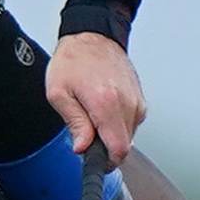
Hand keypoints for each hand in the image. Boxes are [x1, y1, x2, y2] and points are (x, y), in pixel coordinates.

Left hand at [45, 31, 145, 163]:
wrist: (93, 36)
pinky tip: (103, 108)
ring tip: (92, 114)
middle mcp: (127, 103)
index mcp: (106, 103)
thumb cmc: (73, 61)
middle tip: (85, 134)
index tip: (95, 163)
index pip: (118, 149)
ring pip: (128, 135)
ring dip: (110, 134)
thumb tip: (83, 148)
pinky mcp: (140, 98)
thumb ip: (75, 124)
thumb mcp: (59, 94)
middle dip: (105, 147)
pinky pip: (131, 122)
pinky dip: (117, 123)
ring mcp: (137, 100)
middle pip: (124, 145)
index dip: (107, 163)